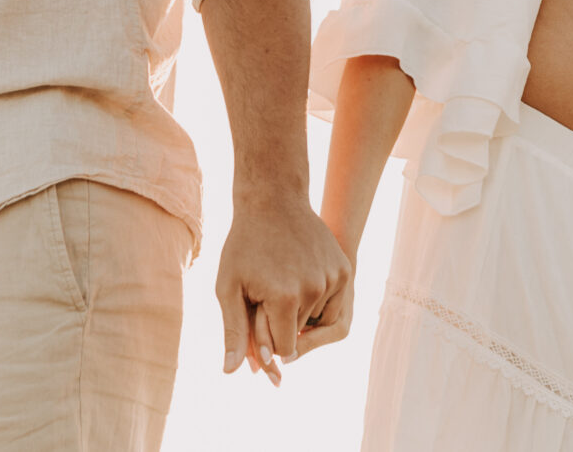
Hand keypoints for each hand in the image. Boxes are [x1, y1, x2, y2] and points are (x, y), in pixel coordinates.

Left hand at [216, 192, 351, 383]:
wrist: (273, 201)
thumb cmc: (244, 246)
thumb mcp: (229, 287)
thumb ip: (234, 331)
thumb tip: (232, 372)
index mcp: (284, 298)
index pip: (283, 350)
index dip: (267, 339)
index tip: (257, 314)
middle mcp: (314, 290)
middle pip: (300, 334)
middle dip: (282, 323)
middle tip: (268, 290)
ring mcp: (332, 278)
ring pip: (317, 320)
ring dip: (300, 311)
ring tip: (283, 279)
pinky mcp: (344, 270)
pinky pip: (332, 304)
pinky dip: (317, 299)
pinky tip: (300, 274)